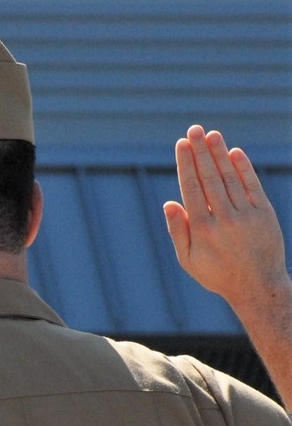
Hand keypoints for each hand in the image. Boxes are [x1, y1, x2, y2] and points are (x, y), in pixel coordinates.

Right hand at [163, 124, 287, 311]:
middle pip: (209, 177)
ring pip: (229, 178)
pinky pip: (252, 185)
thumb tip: (170, 203)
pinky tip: (234, 153)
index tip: (181, 145)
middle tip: (193, 130)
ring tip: (211, 135)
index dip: (186, 164)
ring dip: (220, 154)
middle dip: (200, 152)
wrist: (257, 286)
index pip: (192, 188)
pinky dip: (243, 168)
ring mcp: (246, 214)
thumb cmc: (217, 274)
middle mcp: (224, 218)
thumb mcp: (188, 260)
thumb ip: (178, 231)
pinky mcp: (264, 213)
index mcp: (202, 229)